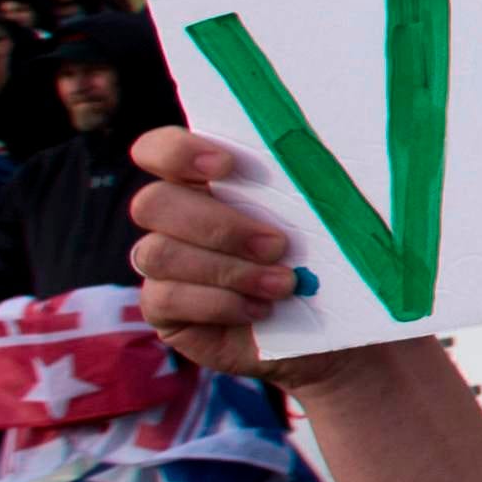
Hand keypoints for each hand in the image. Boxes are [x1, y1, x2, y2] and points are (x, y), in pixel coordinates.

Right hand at [123, 128, 366, 389]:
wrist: (328, 331)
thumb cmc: (328, 262)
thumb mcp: (324, 221)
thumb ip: (308, 186)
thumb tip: (321, 161)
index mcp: (204, 181)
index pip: (159, 150)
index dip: (177, 152)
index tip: (227, 165)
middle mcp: (174, 219)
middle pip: (152, 203)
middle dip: (217, 225)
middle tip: (277, 245)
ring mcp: (164, 266)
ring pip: (158, 254)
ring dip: (227, 270)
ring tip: (282, 285)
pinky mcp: (163, 310)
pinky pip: (166, 298)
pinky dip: (219, 303)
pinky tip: (261, 310)